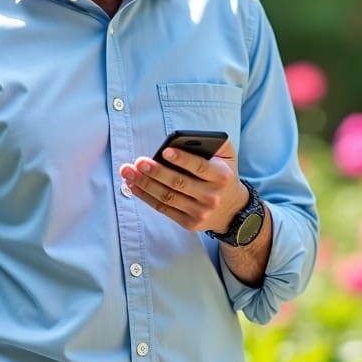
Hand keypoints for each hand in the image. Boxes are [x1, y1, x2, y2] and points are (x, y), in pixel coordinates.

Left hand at [119, 139, 247, 233]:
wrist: (233, 211)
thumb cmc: (224, 176)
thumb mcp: (227, 158)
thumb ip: (214, 143)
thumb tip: (186, 137)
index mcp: (221, 176)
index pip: (200, 167)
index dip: (182, 160)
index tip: (165, 151)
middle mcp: (211, 196)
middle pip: (178, 183)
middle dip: (156, 172)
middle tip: (139, 162)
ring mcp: (200, 212)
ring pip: (167, 197)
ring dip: (145, 184)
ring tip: (128, 172)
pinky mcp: (189, 223)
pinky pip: (163, 209)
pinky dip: (146, 197)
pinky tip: (133, 186)